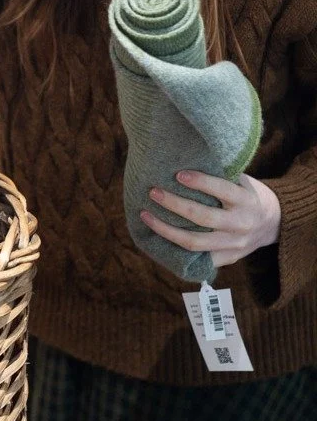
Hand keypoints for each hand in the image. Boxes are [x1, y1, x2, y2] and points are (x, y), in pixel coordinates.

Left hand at [140, 171, 280, 267]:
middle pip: (203, 217)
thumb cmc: (247, 194)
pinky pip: (196, 258)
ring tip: (145, 215)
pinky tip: (154, 238)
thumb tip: (182, 161)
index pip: (222, 190)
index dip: (200, 182)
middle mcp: (241, 225)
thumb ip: (220, 176)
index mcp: (247, 201)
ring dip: (165, 230)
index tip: (178, 174)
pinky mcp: (227, 259)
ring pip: (194, 243)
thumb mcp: (242, 182)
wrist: (273, 223)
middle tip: (153, 192)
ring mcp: (234, 245)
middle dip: (174, 204)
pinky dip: (174, 249)